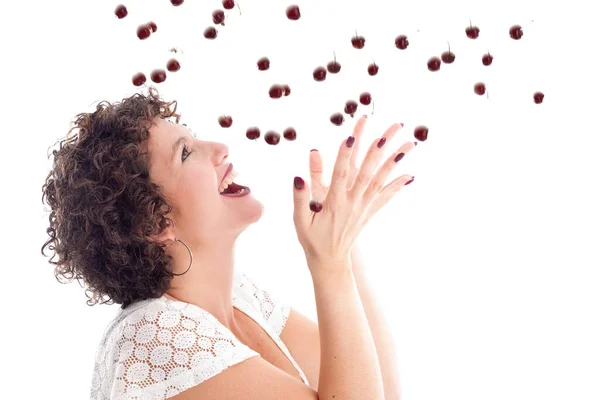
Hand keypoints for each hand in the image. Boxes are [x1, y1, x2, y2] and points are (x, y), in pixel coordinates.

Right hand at [292, 117, 415, 276]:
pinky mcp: (369, 212)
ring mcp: (363, 207)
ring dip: (394, 161)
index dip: (345, 155)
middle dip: (377, 150)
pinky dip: (398, 185)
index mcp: (334, 203)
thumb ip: (300, 197)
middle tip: (388, 131)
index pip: (340, 174)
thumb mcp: (300, 220)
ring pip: (380, 180)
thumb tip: (299, 176)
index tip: (351, 136)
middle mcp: (352, 203)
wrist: (330, 260)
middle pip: (367, 172)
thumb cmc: (312, 239)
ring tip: (409, 145)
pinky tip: (410, 174)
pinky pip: (385, 197)